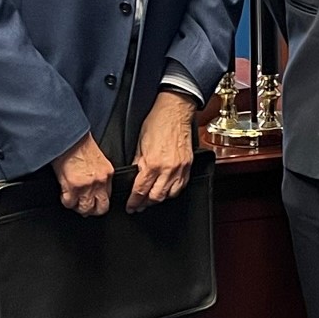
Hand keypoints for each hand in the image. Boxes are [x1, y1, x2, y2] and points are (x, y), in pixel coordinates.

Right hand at [52, 133, 114, 215]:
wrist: (68, 137)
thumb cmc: (79, 143)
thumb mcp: (97, 159)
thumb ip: (98, 174)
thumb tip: (93, 186)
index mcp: (107, 173)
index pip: (108, 196)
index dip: (100, 202)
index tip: (94, 202)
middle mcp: (99, 182)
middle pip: (101, 208)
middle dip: (92, 211)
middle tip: (84, 207)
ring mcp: (86, 186)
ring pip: (85, 209)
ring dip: (78, 207)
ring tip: (73, 202)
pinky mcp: (72, 187)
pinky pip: (69, 203)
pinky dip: (66, 202)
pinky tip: (64, 195)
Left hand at [128, 92, 196, 211]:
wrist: (175, 110)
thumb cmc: (157, 122)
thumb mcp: (139, 143)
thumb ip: (138, 163)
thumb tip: (135, 177)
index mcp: (153, 163)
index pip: (141, 191)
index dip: (134, 202)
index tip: (131, 207)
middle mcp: (168, 169)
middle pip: (156, 197)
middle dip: (145, 203)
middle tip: (139, 205)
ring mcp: (180, 168)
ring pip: (170, 194)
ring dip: (160, 198)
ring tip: (152, 198)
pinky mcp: (188, 165)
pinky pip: (182, 185)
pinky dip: (173, 191)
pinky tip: (167, 190)